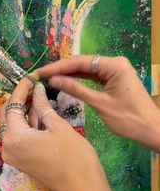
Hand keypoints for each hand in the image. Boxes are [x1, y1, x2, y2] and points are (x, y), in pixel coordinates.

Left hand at [1, 77, 102, 190]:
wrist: (83, 187)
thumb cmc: (73, 156)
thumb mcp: (58, 126)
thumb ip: (43, 106)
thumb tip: (37, 89)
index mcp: (14, 137)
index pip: (13, 105)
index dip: (22, 88)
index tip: (32, 76)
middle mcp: (7, 147)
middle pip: (9, 116)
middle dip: (21, 99)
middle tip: (36, 85)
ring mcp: (13, 156)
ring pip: (14, 126)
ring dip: (25, 112)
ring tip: (39, 95)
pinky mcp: (21, 160)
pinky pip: (19, 137)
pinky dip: (28, 125)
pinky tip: (39, 112)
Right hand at [38, 56, 159, 150]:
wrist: (150, 129)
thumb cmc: (128, 118)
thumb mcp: (99, 103)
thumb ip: (76, 89)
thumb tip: (54, 80)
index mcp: (114, 65)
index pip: (81, 62)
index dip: (59, 66)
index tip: (41, 71)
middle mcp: (114, 63)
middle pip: (83, 62)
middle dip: (62, 68)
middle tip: (41, 74)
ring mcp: (114, 71)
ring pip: (87, 69)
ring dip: (69, 73)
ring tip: (49, 77)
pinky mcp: (114, 79)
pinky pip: (93, 76)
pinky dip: (79, 80)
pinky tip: (65, 81)